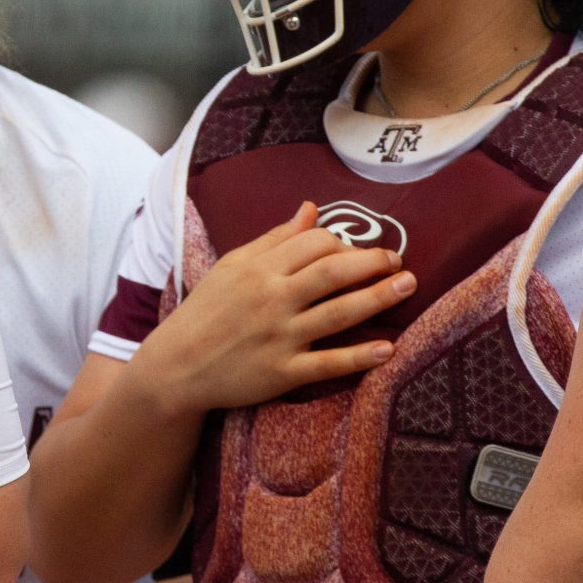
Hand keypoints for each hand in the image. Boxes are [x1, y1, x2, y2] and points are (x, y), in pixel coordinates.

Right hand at [136, 202, 413, 415]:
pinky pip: (328, 364)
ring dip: (378, 298)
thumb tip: (311, 209)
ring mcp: (279, 338)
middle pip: (333, 272)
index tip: (362, 249)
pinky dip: (359, 357)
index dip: (344, 242)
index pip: (314, 244)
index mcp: (259, 270)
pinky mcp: (282, 373)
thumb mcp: (233, 266)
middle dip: (372, 263)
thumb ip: (275, 239)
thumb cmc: (206, 311)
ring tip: (406, 286)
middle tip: (398, 261)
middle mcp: (272, 300)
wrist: (176, 366)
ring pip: (338, 314)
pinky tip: (387, 349)